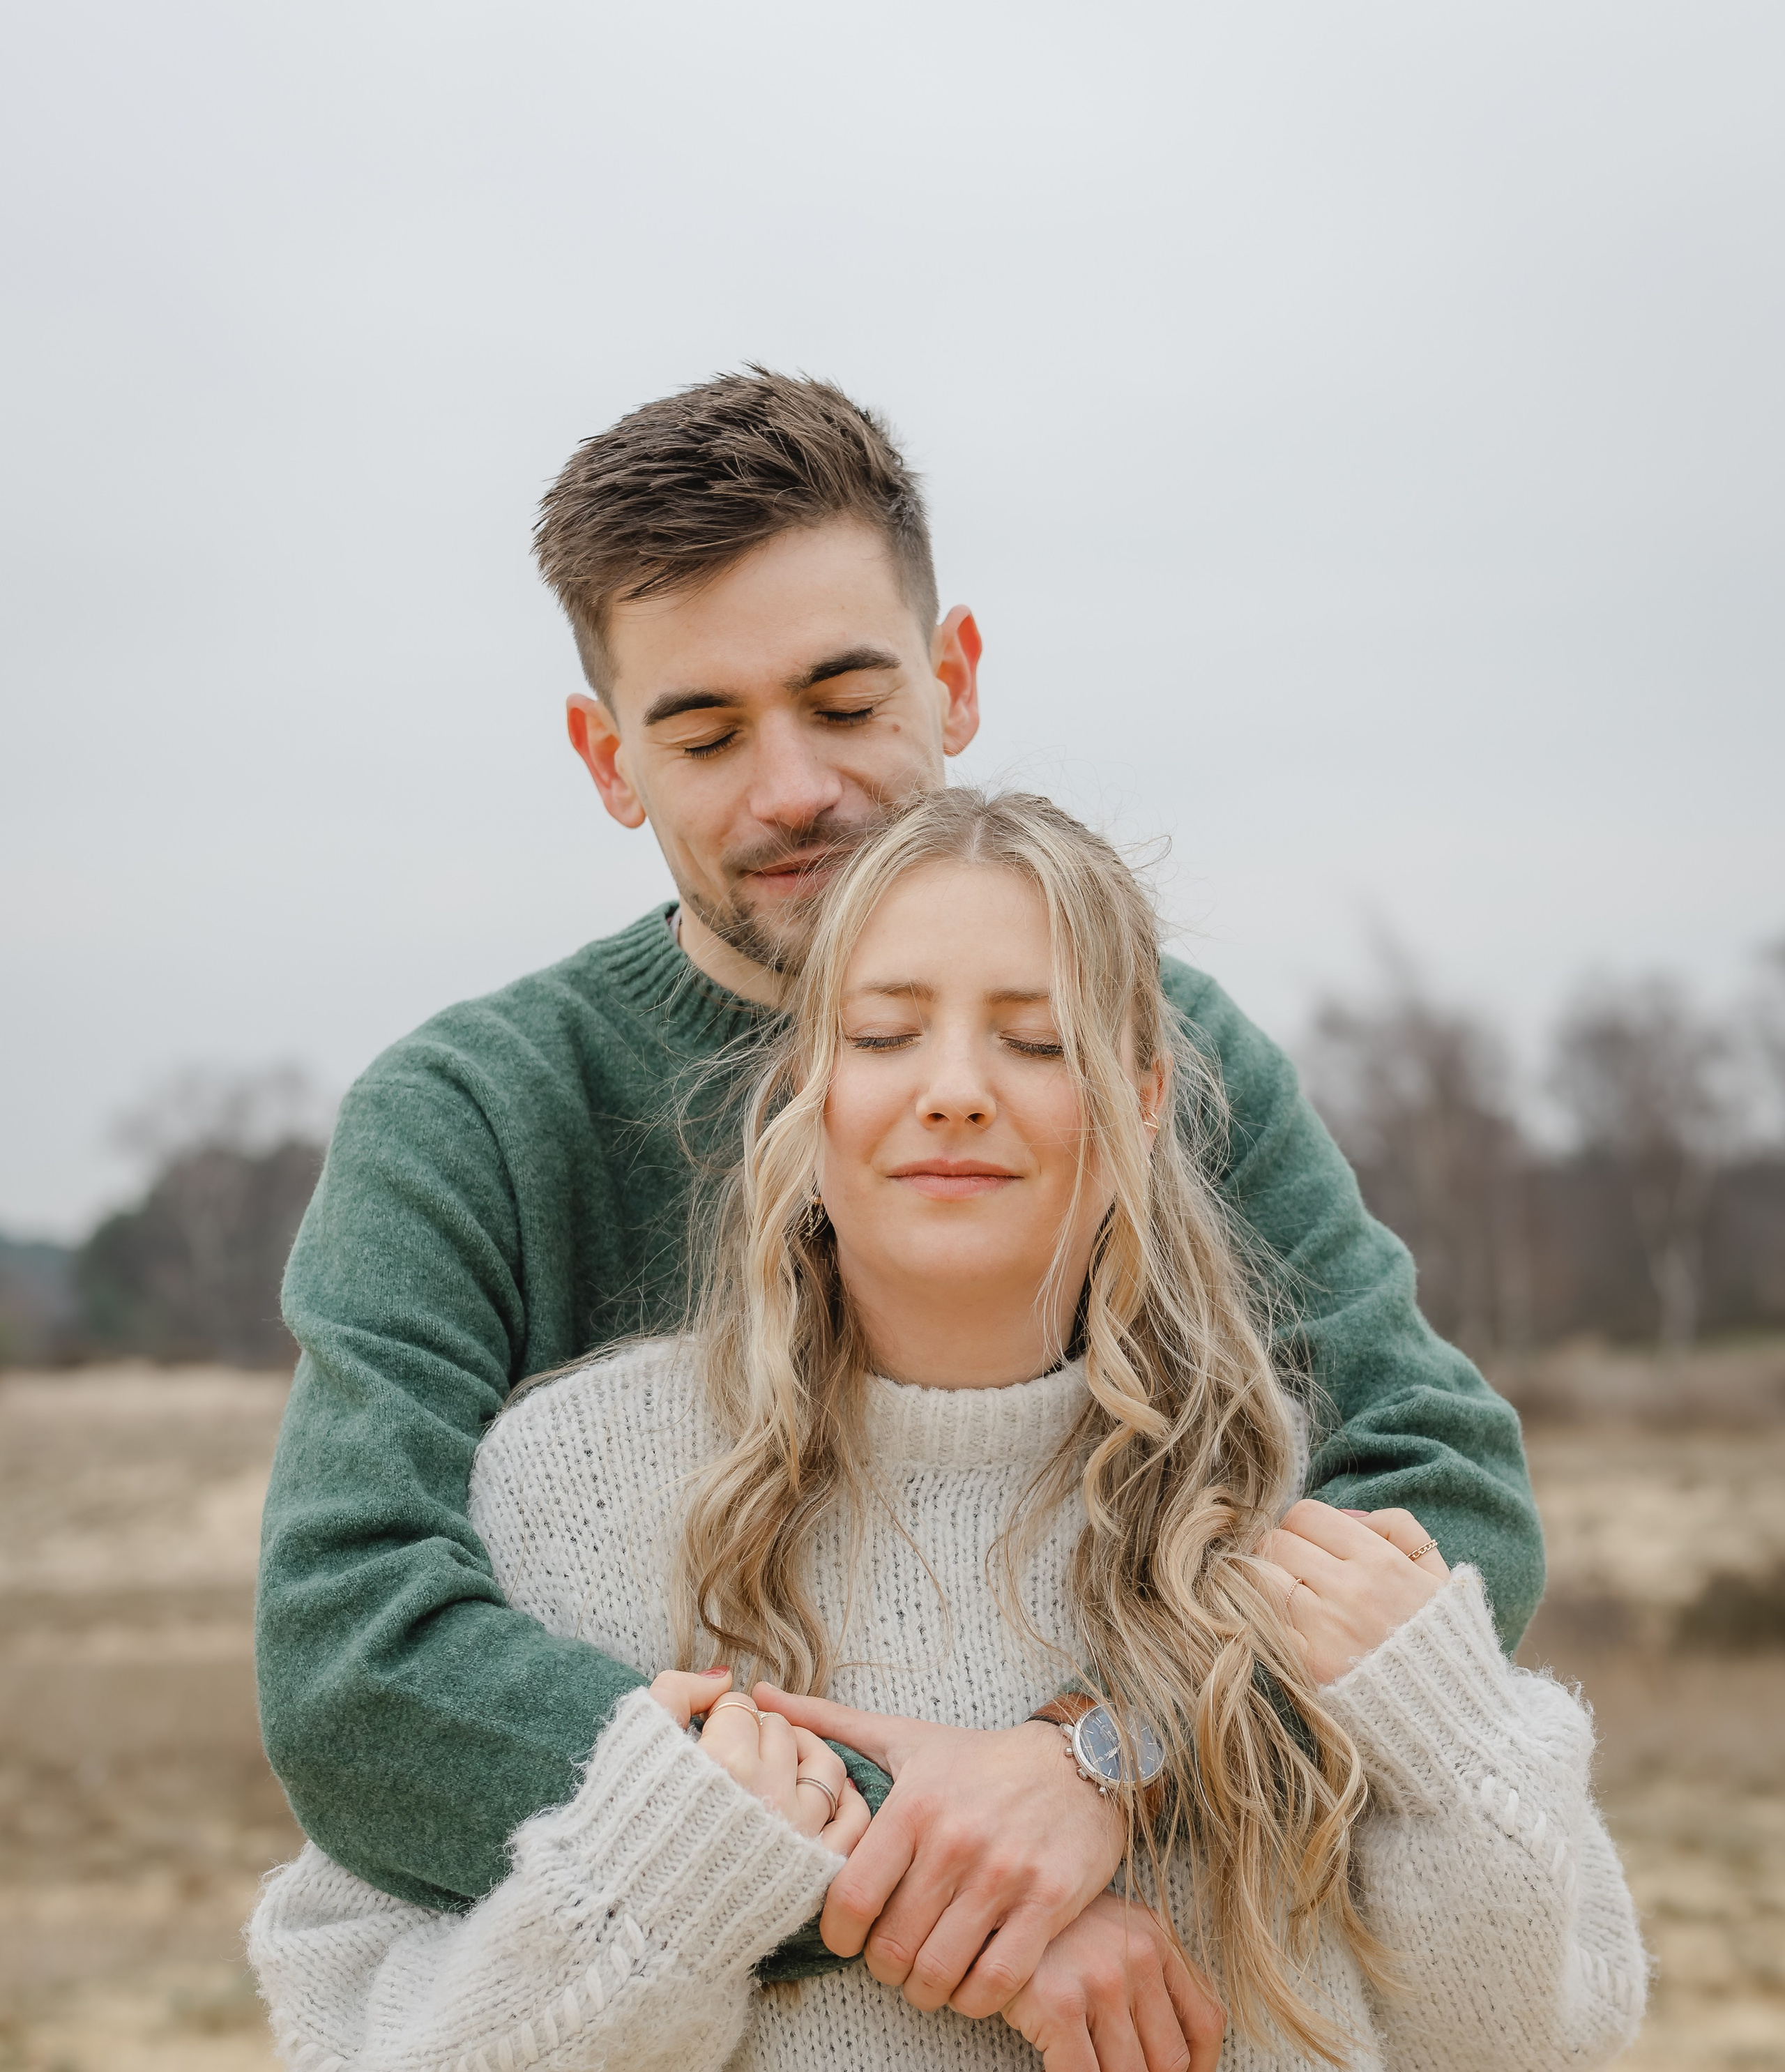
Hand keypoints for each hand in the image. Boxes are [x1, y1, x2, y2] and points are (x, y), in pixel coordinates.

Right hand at [648, 1669, 869, 1854]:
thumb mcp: (634, 1744)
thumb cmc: (627, 1833)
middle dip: (754, 1731)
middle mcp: (768, 1796)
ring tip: (772, 1764)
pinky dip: (844, 1799)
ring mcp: (796, 1835)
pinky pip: (852, 1819)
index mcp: (726, 1763)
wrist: (632, 1925)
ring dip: (800, 1753)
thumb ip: (676, 1691)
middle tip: (732, 1752)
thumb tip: (723, 1678)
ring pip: (822, 1763)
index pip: (738, 1708)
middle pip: (779, 1730)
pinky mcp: (813, 1871)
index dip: (717, 1715)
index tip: (704, 1736)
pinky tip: (814, 1793)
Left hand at [753, 1685, 1124, 2017]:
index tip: (845, 1939)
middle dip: (883, 1970)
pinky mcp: (1048, 1903)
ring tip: (924, 1976)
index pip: (852, 1897)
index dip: (837, 1935)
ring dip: (925, 1990)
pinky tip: (968, 1981)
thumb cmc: (979, 1757)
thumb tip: (755, 1693)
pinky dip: (973, 1997)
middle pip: (894, 1947)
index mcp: (914, 1805)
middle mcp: (956, 1841)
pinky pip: (998, 1982)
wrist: (1080, 1760)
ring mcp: (1004, 1875)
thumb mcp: (904, 1736)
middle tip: (889, 1961)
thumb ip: (828, 1723)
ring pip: (941, 1971)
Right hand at [1002, 1891, 1224, 2071]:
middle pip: (1172, 2057)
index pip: (1206, 2020)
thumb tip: (1178, 2058)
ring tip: (1095, 2068)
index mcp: (1157, 1939)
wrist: (992, 1900)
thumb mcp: (1115, 1932)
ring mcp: (1100, 1980)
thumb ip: (1151, 1978)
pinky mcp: (1058, 2004)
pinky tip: (1065, 2067)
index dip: (1201, 2066)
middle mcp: (1138, 1956)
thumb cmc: (1055, 1929)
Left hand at [1255, 1501, 1449, 1684]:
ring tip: (1286, 1598)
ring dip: (1266, 1583)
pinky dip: (1264, 1619)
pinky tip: (1286, 1627)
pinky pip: (1263, 1622)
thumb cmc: (1441, 1643)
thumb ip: (1400, 1529)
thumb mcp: (1438, 1575)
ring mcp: (1326, 1630)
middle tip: (1294, 1572)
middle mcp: (1351, 1591)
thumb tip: (1349, 1516)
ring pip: (1260, 1578)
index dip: (1303, 1526)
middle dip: (1281, 1551)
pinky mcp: (1308, 1666)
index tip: (1310, 1544)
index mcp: (1381, 1562)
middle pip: (1276, 1542)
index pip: (1306, 1514)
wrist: (1448, 1718)